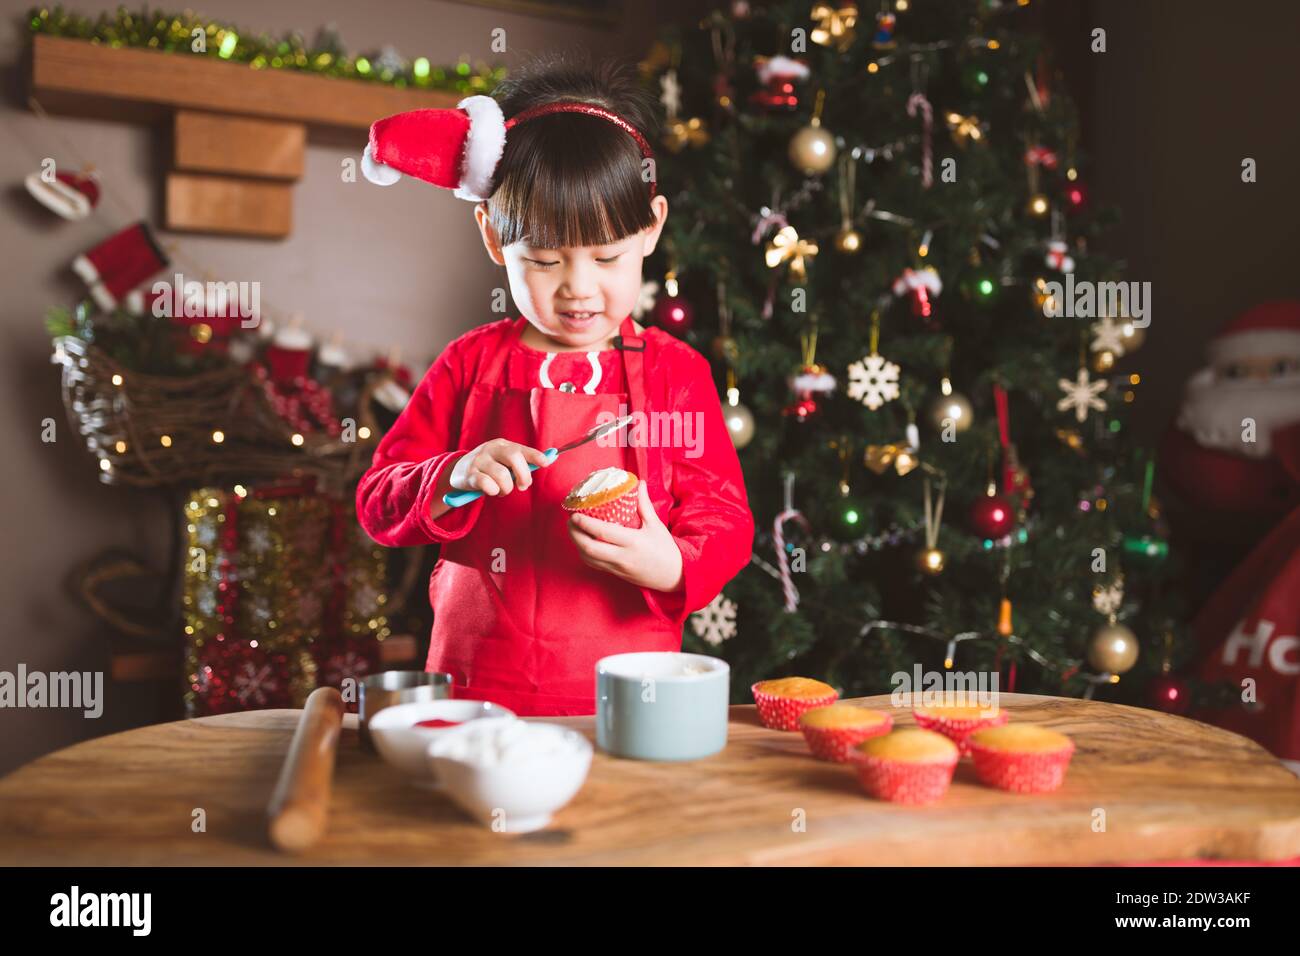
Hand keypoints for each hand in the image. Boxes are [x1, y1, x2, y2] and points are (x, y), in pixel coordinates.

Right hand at [450, 438, 550, 496]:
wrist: (457, 470)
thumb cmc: (488, 468)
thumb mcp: (502, 461)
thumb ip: (520, 463)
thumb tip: (545, 462)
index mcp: (502, 445)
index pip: (521, 449)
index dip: (534, 455)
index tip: (545, 463)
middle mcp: (490, 449)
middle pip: (513, 457)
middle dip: (523, 474)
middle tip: (523, 486)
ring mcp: (479, 460)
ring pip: (502, 475)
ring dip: (506, 488)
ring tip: (503, 490)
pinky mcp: (469, 474)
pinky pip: (486, 484)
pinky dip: (493, 490)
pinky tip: (491, 491)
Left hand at [568, 480, 683, 591]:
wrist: (673, 576)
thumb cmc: (665, 549)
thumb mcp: (655, 525)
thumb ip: (644, 504)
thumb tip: (639, 483)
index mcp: (633, 542)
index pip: (603, 532)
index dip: (585, 523)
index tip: (575, 514)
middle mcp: (622, 556)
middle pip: (589, 548)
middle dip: (574, 534)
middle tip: (570, 520)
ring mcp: (617, 567)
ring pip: (588, 558)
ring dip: (576, 544)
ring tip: (573, 529)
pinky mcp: (615, 574)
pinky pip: (594, 564)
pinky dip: (584, 553)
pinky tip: (582, 542)